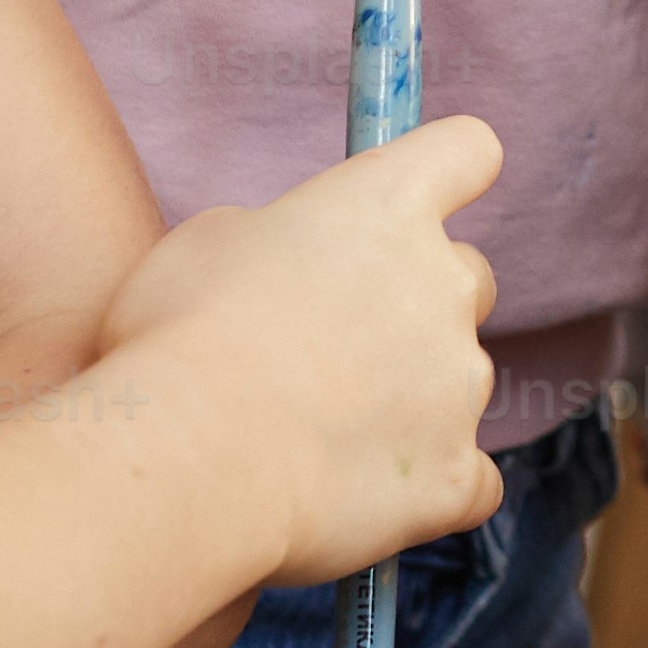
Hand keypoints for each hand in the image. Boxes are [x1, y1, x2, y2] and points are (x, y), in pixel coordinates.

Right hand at [91, 114, 513, 586]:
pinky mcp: (455, 472)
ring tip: (313, 436)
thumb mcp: (206, 242)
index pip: (467, 151)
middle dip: (420, 305)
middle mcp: (444, 283)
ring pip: (458, 383)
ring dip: (408, 401)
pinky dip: (428, 488)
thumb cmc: (177, 336)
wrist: (190, 456)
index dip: (449, 172)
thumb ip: (274, 238)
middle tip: (338, 347)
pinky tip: (364, 497)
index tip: (423, 199)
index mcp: (387, 205)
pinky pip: (468, 479)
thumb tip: (286, 265)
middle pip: (470, 277)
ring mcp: (461, 384)